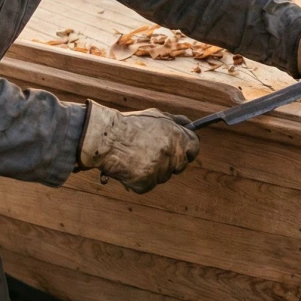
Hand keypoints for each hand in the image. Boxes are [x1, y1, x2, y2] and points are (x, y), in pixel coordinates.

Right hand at [77, 101, 198, 193]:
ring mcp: (160, 170)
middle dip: (169, 161)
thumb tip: (191, 125)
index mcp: (177, 136)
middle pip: (180, 165)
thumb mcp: (156, 116)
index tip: (178, 150)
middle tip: (151, 154)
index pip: (194, 147)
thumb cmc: (130, 125)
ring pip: (162, 176)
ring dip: (152, 170)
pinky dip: (138, 179)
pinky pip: (147, 185)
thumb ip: (176, 122)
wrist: (106, 138)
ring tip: (135, 156)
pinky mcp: (146, 183)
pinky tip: (129, 167)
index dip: (186, 149)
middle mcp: (172, 154)